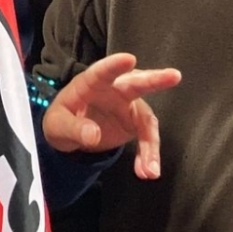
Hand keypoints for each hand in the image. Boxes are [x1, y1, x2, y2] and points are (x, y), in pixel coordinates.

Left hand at [40, 53, 181, 177]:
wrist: (70, 133)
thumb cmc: (62, 119)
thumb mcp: (58, 126)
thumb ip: (75, 129)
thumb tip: (94, 136)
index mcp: (90, 83)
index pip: (102, 72)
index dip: (115, 65)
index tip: (129, 59)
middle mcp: (114, 89)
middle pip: (135, 83)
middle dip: (154, 79)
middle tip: (174, 75)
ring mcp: (128, 105)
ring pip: (147, 119)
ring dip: (151, 145)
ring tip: (151, 171)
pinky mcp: (135, 123)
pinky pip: (147, 137)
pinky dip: (149, 154)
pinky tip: (147, 172)